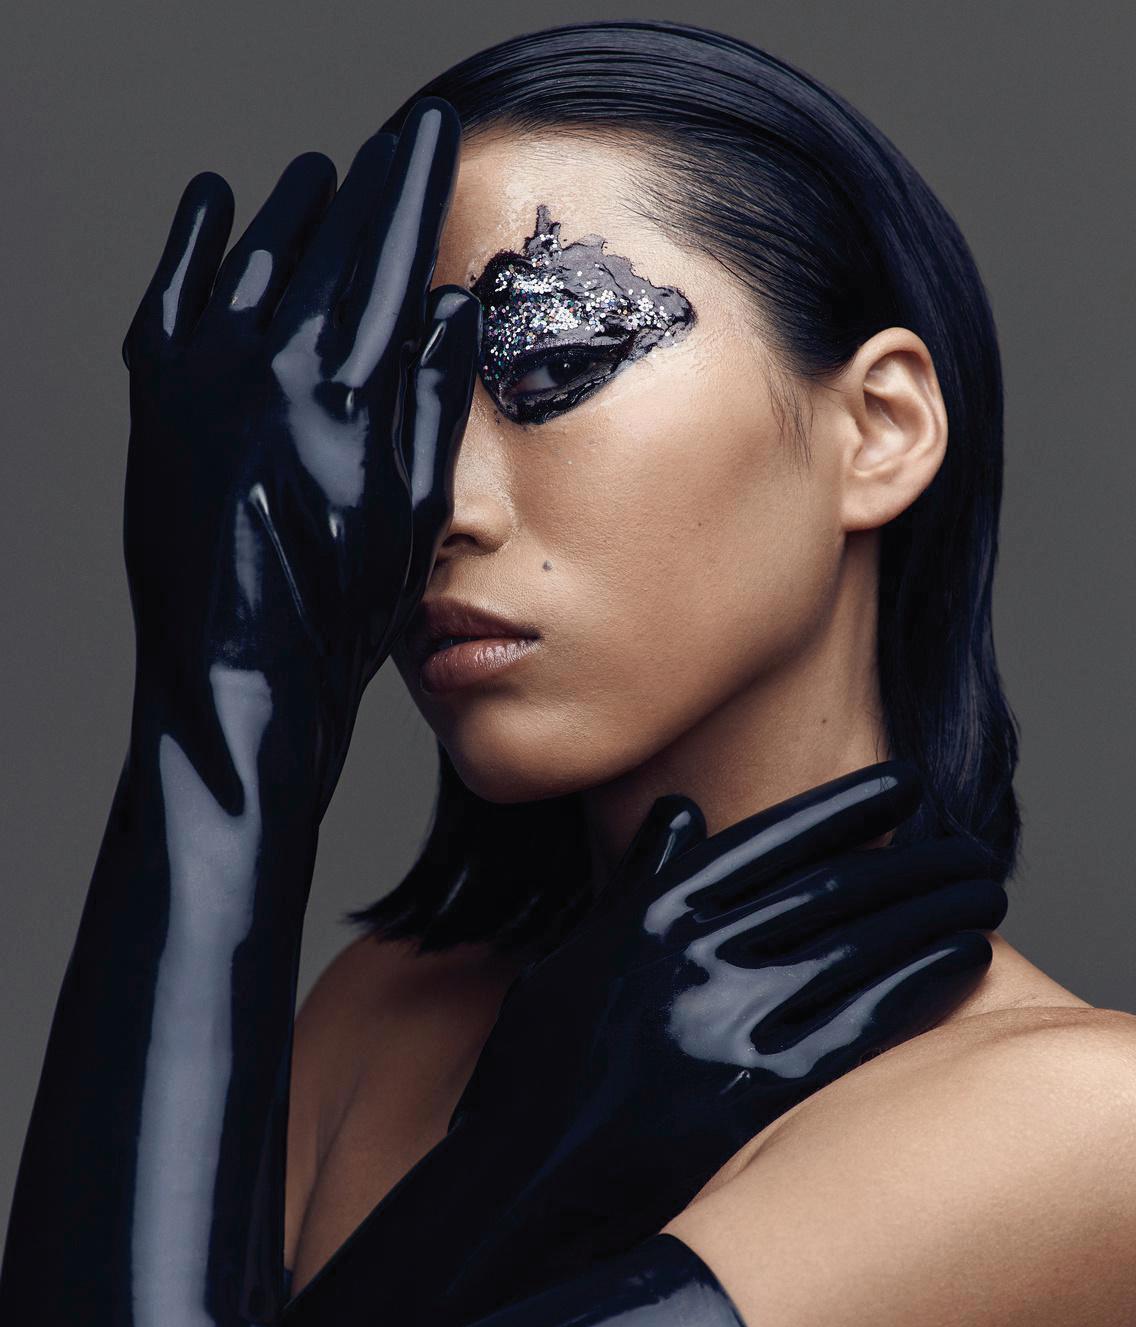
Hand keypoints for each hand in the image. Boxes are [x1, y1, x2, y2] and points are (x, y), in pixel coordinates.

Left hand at [121, 99, 478, 812]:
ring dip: (287, 209)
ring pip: (248, 258)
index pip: (389, 258)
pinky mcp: (158, 404)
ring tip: (316, 171)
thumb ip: (433, 400)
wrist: (236, 672)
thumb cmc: (340, 610)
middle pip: (324, 245)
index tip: (432, 132)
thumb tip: (451, 306)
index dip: (414, 187)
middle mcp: (268, 369)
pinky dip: (189, 242)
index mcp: (347, 394)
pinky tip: (211, 203)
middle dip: (364, 184)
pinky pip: (169, 295)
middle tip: (391, 140)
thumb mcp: (415, 512)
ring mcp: (203, 380)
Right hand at [448, 759, 1005, 1272]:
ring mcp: (725, 1023)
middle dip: (911, 858)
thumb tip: (682, 812)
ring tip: (981, 891)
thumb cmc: (540, 1082)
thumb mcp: (571, 964)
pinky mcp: (758, 1094)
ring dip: (931, 908)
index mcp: (645, 916)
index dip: (846, 806)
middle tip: (968, 846)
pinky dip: (920, 978)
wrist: (519, 1196)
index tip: (903, 783)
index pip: (768, 839)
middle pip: (828, 886)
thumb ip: (636, 887)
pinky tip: (964, 956)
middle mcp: (690, 956)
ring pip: (857, 942)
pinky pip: (862, 1018)